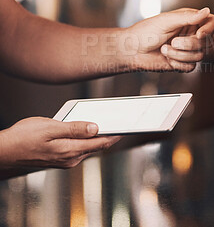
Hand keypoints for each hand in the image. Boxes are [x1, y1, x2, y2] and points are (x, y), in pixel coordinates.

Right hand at [0, 117, 120, 168]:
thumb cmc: (22, 138)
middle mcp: (71, 159)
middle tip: (122, 123)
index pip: (101, 143)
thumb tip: (95, 128)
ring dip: (98, 138)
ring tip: (109, 125)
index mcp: (70, 150)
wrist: (3, 152)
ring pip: (88, 148)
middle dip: (110, 135)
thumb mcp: (50, 127)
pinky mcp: (60, 159)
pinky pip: (79, 149)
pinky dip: (87, 141)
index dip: (116, 135)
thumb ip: (74, 128)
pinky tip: (87, 132)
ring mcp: (65, 161)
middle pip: (97, 146)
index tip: (129, 128)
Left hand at [129, 7, 213, 71]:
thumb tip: (206, 11)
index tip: (199, 34)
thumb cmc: (145, 32)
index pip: (212, 23)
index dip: (210, 29)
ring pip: (199, 56)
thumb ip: (188, 17)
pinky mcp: (183, 63)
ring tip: (164, 49)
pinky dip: (177, 64)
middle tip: (173, 42)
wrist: (132, 51)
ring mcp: (188, 49)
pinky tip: (166, 58)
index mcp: (190, 20)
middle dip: (189, 44)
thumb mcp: (166, 21)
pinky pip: (191, 67)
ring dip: (179, 55)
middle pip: (207, 42)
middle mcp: (192, 34)